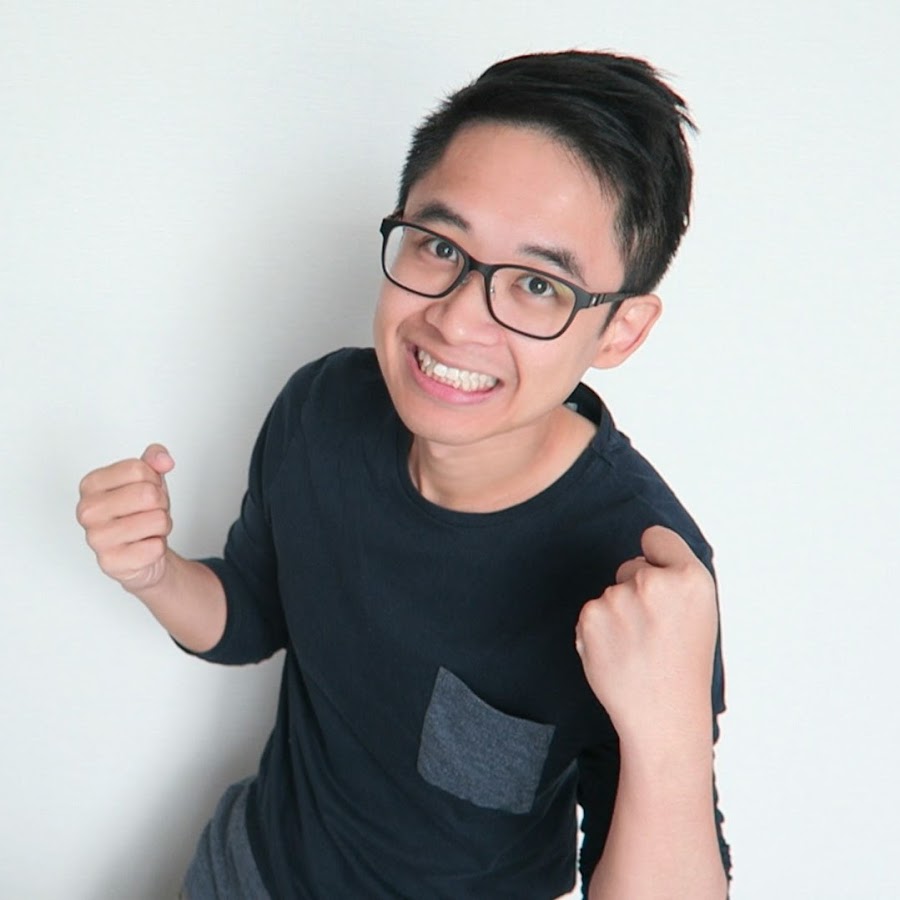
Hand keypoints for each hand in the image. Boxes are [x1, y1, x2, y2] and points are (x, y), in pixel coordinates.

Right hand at [76, 444, 174, 592]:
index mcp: (91, 485)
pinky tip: (142, 547)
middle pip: (149, 494)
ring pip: (158, 520)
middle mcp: (87, 511)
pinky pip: (156, 548)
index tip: (145, 490)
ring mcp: (96, 538)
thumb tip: (163, 460)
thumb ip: (155, 458)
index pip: (138, 469)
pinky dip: (158, 548)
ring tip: (147, 529)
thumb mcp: (148, 479)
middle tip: (149, 512)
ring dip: (162, 526)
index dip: (153, 480)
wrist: (141, 553)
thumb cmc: (140, 513)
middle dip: (161, 504)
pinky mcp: (111, 563)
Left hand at [575, 525, 717, 742]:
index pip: (657, 537)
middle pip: (632, 566)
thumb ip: (676, 576)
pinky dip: (600, 630)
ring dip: (619, 613)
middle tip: (656, 630)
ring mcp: (619, 598)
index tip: (660, 575)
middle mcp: (654, 582)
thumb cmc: (684, 664)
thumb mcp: (701, 612)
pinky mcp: (591, 616)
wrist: (663, 715)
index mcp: (691, 578)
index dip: (657, 556)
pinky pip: (592, 612)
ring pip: (612, 592)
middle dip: (638, 589)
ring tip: (639, 647)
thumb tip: (646, 547)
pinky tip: (619, 653)